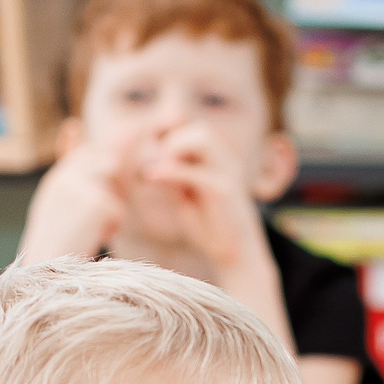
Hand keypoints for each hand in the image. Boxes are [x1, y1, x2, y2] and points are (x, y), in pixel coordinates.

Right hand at [16, 138, 125, 261]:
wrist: (46, 268)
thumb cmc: (52, 246)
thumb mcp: (54, 209)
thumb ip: (70, 186)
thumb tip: (87, 169)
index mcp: (55, 178)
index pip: (86, 153)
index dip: (101, 165)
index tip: (105, 185)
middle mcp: (67, 177)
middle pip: (107, 162)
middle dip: (113, 186)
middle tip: (104, 213)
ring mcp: (82, 188)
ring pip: (115, 192)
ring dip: (110, 212)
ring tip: (89, 231)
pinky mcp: (97, 203)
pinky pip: (118, 211)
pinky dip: (111, 228)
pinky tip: (91, 239)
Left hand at [135, 122, 271, 275]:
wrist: (235, 254)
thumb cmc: (210, 226)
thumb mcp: (185, 197)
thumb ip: (173, 178)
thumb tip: (150, 161)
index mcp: (218, 161)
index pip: (193, 132)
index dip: (168, 138)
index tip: (148, 157)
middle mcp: (226, 161)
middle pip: (199, 130)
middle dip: (171, 139)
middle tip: (152, 161)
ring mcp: (227, 172)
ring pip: (202, 138)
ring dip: (174, 147)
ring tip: (155, 167)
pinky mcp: (224, 190)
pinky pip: (195, 171)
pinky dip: (170, 170)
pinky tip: (151, 176)